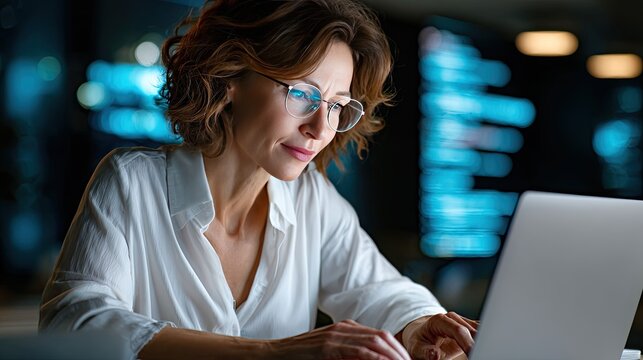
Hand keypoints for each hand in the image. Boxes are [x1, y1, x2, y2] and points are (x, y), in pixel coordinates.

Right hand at [271, 319, 410, 359]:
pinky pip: (357, 351)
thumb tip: (374, 358)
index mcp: (347, 328)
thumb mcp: (330, 353)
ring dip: (392, 355)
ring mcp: (335, 335)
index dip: (398, 350)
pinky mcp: (326, 347)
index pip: (381, 335)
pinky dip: (374, 358)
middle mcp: (344, 327)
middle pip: (383, 337)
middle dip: (400, 353)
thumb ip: (350, 354)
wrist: (273, 354)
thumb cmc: (302, 358)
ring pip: (374, 341)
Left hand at [401, 312, 477, 359]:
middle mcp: (453, 318)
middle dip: (479, 343)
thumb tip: (435, 355)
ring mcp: (462, 321)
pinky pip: (481, 333)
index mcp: (439, 320)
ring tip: (483, 353)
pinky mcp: (469, 328)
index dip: (468, 343)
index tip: (474, 353)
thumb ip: (426, 352)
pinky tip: (485, 348)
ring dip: (483, 341)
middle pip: (472, 330)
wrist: (421, 336)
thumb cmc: (419, 342)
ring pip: (480, 330)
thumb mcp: (417, 349)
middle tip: (482, 355)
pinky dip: (484, 341)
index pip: (459, 330)